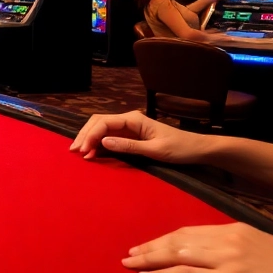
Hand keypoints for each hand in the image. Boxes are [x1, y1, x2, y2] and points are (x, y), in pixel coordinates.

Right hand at [69, 111, 219, 162]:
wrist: (197, 149)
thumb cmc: (180, 149)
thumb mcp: (155, 150)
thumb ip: (128, 146)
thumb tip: (102, 142)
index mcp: (133, 119)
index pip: (104, 123)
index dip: (91, 135)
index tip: (83, 150)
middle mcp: (128, 120)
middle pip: (98, 122)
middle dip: (85, 135)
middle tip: (74, 151)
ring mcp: (129, 127)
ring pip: (101, 128)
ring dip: (90, 139)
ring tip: (81, 153)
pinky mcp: (130, 136)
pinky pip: (109, 137)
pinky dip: (99, 144)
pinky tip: (93, 153)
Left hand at [123, 223, 272, 272]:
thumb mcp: (266, 251)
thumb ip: (239, 249)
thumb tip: (216, 257)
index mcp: (238, 229)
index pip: (190, 231)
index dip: (165, 238)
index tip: (148, 243)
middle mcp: (230, 240)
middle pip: (178, 239)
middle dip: (151, 246)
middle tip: (129, 252)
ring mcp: (229, 260)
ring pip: (176, 254)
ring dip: (149, 259)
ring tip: (130, 263)